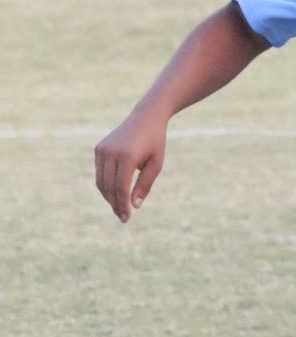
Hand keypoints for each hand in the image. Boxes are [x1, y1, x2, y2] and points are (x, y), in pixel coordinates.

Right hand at [94, 105, 167, 222]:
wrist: (146, 118)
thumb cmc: (155, 142)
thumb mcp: (156, 165)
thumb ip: (144, 185)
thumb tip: (134, 206)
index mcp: (127, 157)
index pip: (121, 188)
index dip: (123, 205)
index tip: (126, 218)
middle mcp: (111, 153)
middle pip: (109, 187)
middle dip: (115, 204)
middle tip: (123, 217)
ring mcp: (102, 150)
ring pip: (101, 181)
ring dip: (109, 197)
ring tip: (119, 208)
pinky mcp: (99, 149)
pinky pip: (100, 172)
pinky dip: (106, 185)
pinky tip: (115, 193)